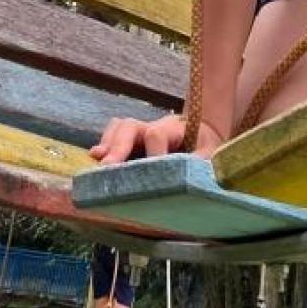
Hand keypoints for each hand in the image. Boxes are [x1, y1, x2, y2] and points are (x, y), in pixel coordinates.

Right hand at [90, 113, 226, 166]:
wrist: (202, 131)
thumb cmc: (206, 144)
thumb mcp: (212, 153)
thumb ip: (201, 164)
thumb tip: (194, 180)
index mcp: (173, 129)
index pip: (156, 134)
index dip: (153, 152)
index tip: (152, 169)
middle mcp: (151, 127)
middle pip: (129, 127)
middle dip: (118, 146)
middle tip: (108, 166)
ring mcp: (139, 133)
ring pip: (118, 128)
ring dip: (108, 144)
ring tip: (98, 161)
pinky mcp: (132, 142)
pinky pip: (113, 136)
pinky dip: (104, 146)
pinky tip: (95, 160)